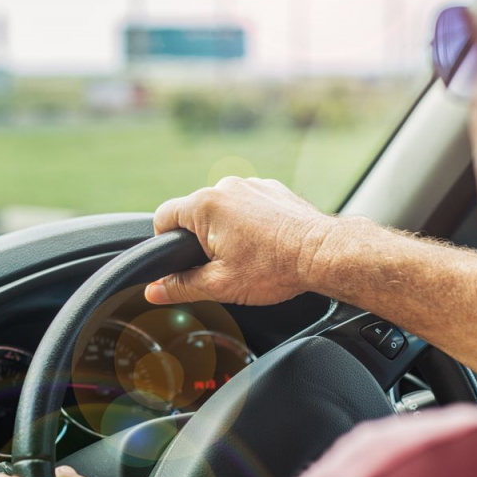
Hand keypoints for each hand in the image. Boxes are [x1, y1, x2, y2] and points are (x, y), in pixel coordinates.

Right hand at [147, 177, 340, 305]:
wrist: (322, 254)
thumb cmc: (274, 268)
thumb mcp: (220, 285)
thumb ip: (181, 287)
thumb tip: (154, 291)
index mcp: (205, 206)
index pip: (162, 217)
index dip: (163, 242)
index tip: (178, 261)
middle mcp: (226, 187)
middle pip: (194, 214)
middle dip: (201, 240)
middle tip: (220, 266)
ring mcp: (251, 184)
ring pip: (223, 210)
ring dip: (226, 230)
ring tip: (248, 257)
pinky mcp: (272, 189)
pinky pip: (248, 204)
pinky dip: (250, 222)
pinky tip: (264, 245)